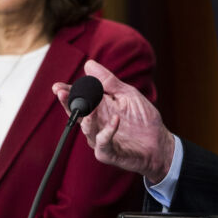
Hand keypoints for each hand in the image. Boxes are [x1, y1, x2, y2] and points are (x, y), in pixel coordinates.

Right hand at [52, 59, 174, 182]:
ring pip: (87, 129)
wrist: (160, 144)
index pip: (79, 98)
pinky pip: (103, 143)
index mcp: (100, 107)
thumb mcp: (128, 94)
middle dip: (68, 103)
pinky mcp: (109, 153)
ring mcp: (101, 138)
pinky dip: (108, 132)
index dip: (67, 93)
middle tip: (61, 93)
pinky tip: (115, 121)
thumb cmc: (144, 119)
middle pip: (77, 113)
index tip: (57, 87)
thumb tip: (89, 64)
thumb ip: (109, 82)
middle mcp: (97, 123)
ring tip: (91, 107)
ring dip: (87, 117)